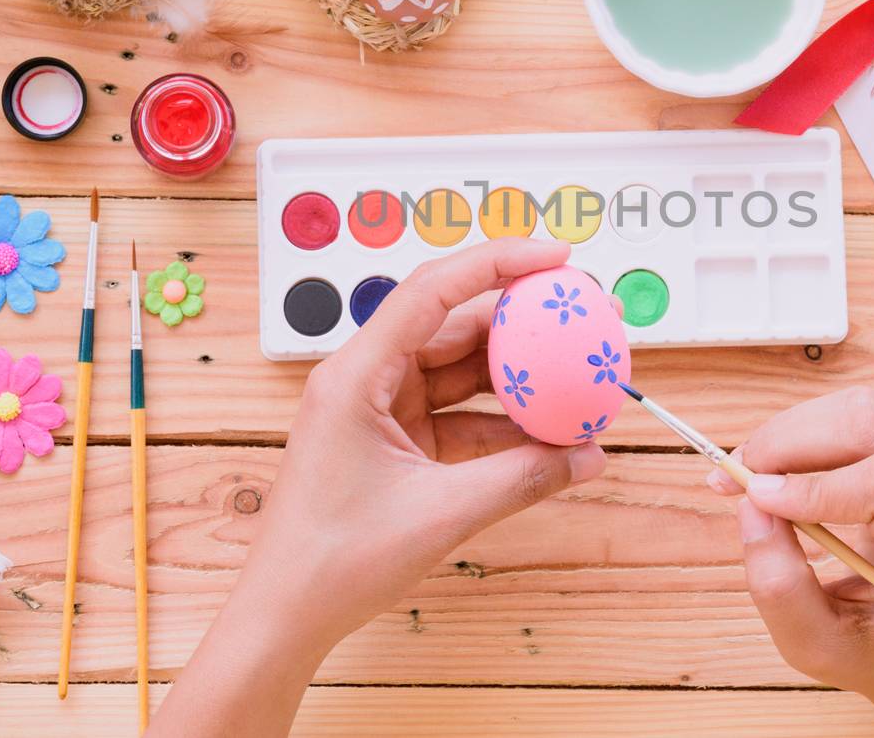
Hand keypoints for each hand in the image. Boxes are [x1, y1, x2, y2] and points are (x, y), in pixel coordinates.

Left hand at [248, 238, 607, 644]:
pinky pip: (460, 415)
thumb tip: (587, 456)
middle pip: (456, 325)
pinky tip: (550, 437)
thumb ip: (521, 478)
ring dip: (520, 379)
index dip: (498, 262)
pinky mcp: (394, 441)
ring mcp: (380, 409)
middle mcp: (366, 378)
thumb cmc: (332, 561)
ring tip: (579, 380)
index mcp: (357, 374)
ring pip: (463, 373)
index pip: (434, 291)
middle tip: (585, 319)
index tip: (556, 257)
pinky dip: (503, 424)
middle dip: (524, 322)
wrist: (285, 616)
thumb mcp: (441, 513)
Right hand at [708, 387, 873, 718]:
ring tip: (751, 474)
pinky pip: (856, 413)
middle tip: (733, 476)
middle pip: (870, 429)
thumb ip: (779, 587)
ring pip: (859, 410)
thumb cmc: (870, 648)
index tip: (753, 498)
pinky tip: (780, 467)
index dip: (813, 486)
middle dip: (788, 441)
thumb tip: (752, 505)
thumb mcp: (814, 646)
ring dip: (790, 432)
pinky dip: (804, 430)